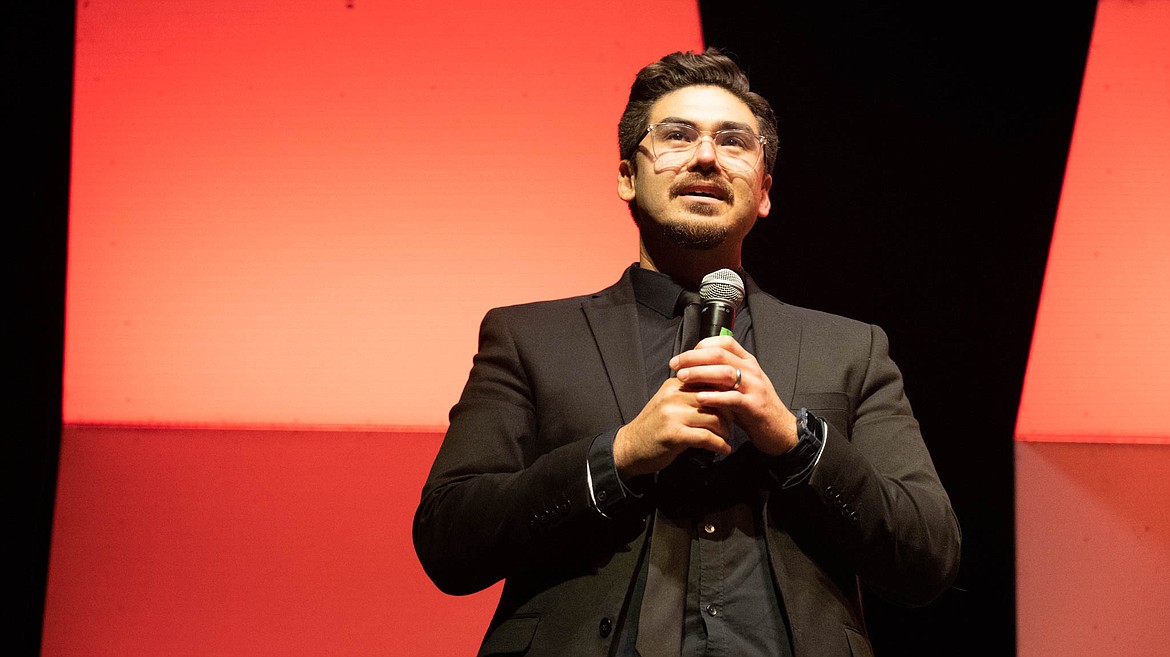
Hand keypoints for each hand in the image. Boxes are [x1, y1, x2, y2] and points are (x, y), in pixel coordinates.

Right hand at [613, 376, 732, 478]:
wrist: (630, 447)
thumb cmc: (655, 426)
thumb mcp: (669, 403)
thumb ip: (689, 394)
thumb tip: (721, 391)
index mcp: (674, 384)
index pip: (709, 381)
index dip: (727, 395)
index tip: (733, 407)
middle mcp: (673, 395)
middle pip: (716, 399)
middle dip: (729, 415)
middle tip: (732, 426)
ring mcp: (672, 415)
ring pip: (714, 419)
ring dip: (726, 432)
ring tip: (727, 439)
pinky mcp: (673, 434)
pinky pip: (706, 437)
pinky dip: (719, 445)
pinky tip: (723, 449)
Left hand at [669, 335, 797, 456]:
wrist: (779, 430)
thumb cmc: (753, 408)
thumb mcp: (738, 386)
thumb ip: (720, 375)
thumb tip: (692, 368)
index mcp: (747, 362)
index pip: (724, 342)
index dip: (702, 346)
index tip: (684, 356)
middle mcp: (752, 371)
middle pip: (720, 355)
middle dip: (694, 358)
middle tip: (675, 365)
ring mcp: (755, 387)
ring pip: (726, 372)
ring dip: (701, 373)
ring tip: (682, 378)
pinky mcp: (755, 406)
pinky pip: (733, 398)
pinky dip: (715, 397)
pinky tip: (700, 398)